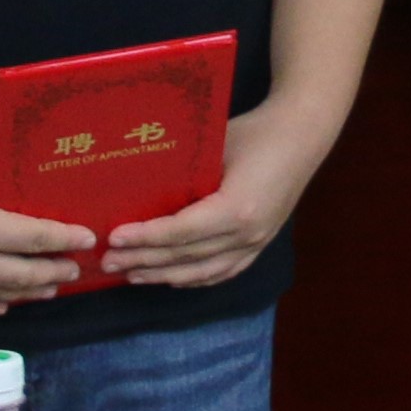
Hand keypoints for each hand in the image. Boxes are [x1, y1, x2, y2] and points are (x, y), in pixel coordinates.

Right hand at [0, 129, 96, 314]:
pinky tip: (4, 303)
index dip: (66, 240)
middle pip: (21, 275)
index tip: (87, 238)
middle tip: (75, 269)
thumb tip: (36, 196)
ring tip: (49, 289)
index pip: (37, 240)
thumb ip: (7, 188)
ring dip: (26, 292)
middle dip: (53, 273)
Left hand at [97, 120, 328, 290]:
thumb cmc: (256, 132)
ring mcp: (256, 243)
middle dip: (143, 260)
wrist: (303, 135)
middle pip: (186, 256)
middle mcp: (247, 234)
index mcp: (237, 208)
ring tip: (130, 275)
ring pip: (202, 271)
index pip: (181, 232)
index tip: (114, 238)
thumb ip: (184, 170)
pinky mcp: (260, 244)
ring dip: (163, 275)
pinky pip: (222, 271)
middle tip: (107, 262)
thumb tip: (137, 184)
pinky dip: (194, 279)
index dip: (145, 238)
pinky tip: (171, 278)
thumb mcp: (217, 145)